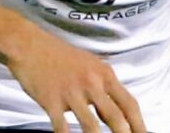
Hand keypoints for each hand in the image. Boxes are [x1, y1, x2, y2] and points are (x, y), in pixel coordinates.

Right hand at [7, 28, 146, 132]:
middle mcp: (92, 83)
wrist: (29, 45)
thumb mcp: (89, 64)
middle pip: (115, 117)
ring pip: (91, 126)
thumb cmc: (60, 55)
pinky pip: (62, 127)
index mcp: (104, 74)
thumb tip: (117, 112)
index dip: (139, 125)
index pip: (129, 104)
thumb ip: (103, 86)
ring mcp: (71, 93)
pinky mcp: (51, 100)